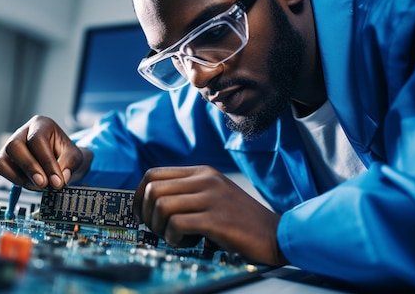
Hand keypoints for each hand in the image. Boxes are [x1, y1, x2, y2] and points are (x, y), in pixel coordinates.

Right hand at [0, 115, 92, 190]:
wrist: (61, 159)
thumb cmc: (65, 154)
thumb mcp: (74, 156)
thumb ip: (69, 165)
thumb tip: (60, 179)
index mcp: (41, 124)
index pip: (37, 140)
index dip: (46, 162)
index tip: (57, 181)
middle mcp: (22, 132)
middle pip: (15, 146)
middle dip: (30, 168)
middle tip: (44, 184)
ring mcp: (10, 145)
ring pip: (3, 159)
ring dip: (22, 177)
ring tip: (40, 186)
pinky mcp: (4, 158)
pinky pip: (0, 168)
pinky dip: (14, 179)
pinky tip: (30, 184)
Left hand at [133, 165, 287, 265]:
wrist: (277, 234)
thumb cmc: (241, 221)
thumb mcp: (214, 196)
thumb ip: (187, 193)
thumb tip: (150, 204)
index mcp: (202, 172)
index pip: (153, 173)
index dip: (138, 195)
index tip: (139, 214)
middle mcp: (205, 180)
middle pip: (152, 189)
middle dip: (146, 214)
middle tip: (158, 230)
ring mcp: (211, 197)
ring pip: (161, 205)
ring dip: (160, 227)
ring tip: (176, 237)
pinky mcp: (216, 219)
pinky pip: (176, 224)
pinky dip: (173, 237)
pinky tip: (187, 242)